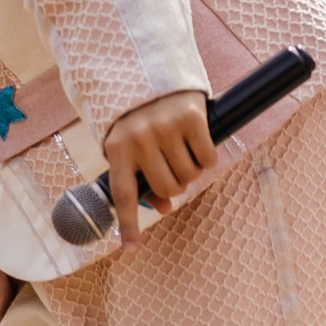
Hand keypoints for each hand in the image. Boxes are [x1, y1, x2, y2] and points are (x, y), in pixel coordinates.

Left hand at [103, 90, 213, 245]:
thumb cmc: (140, 119)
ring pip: (189, 176)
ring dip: (191, 170)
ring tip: (181, 150)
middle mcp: (139, 139)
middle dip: (174, 185)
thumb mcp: (130, 146)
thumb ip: (141, 176)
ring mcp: (165, 128)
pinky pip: (208, 160)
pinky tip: (197, 141)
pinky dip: (207, 157)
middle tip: (173, 167)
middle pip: (167, 189)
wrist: (155, 75)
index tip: (132, 250)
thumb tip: (164, 208)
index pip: (123, 194)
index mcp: (117, 148)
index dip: (128, 224)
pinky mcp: (191, 118)